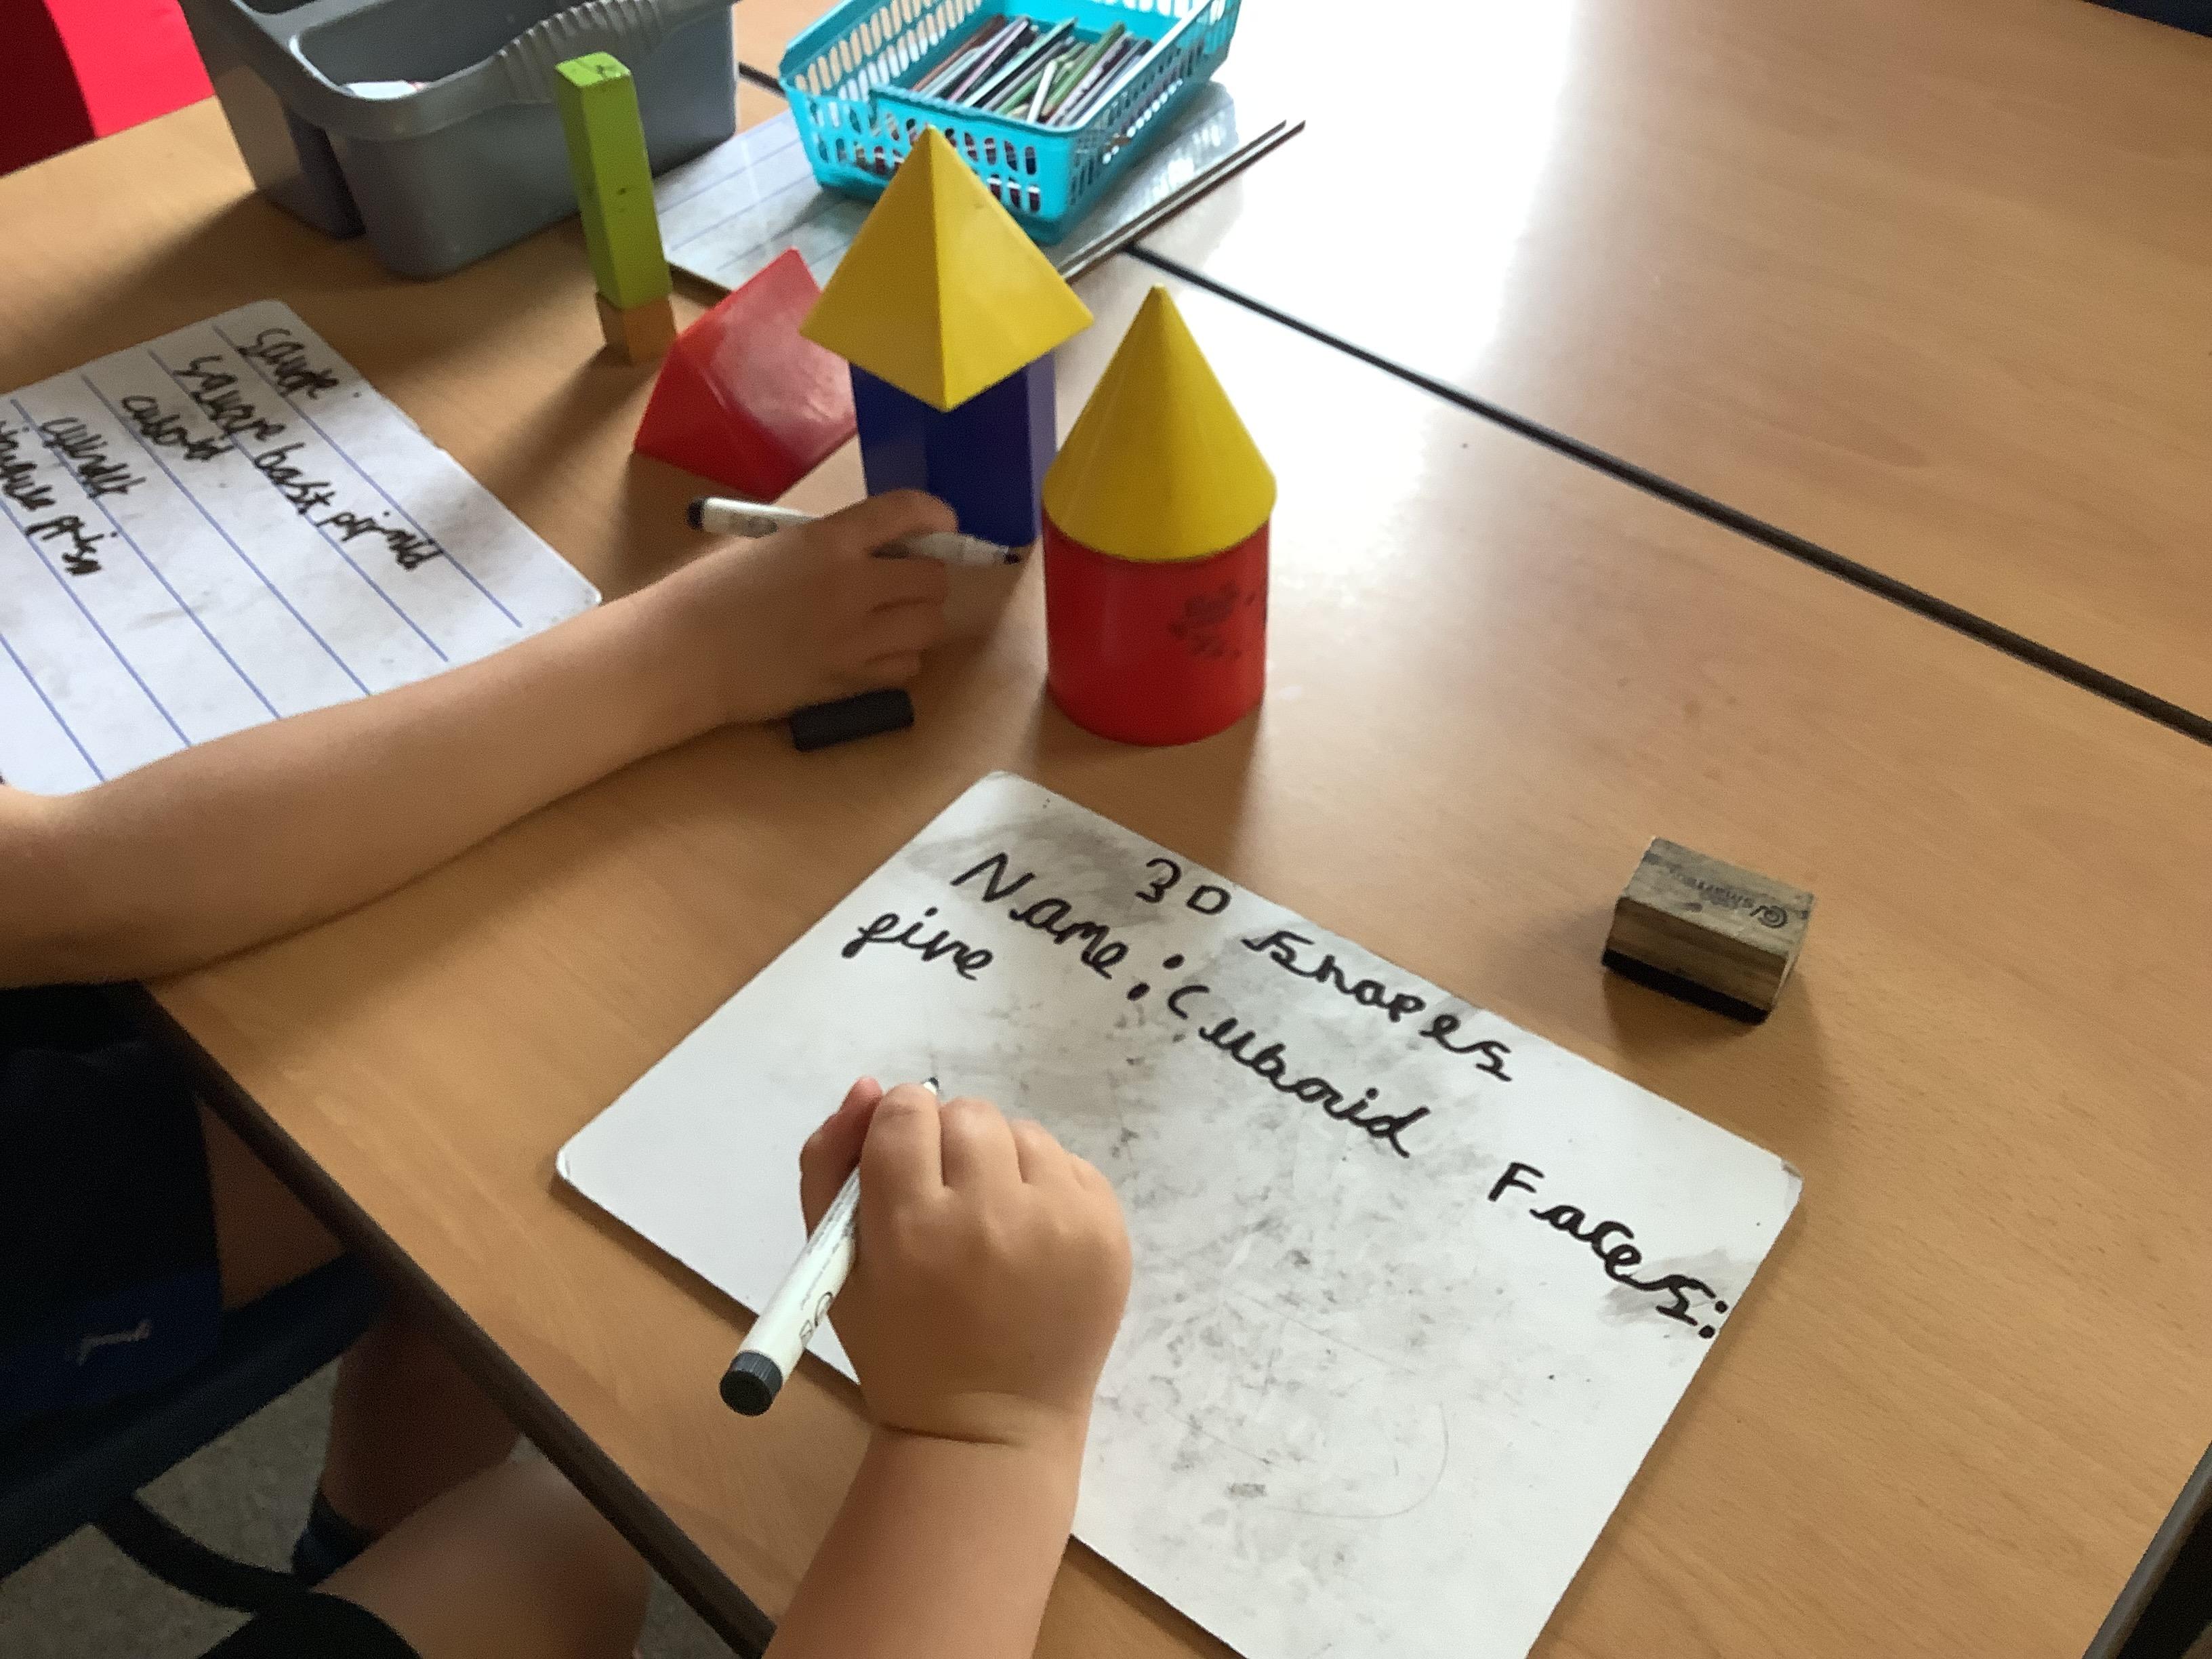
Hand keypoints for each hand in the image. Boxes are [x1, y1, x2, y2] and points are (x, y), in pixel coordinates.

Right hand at [645, 492, 954, 725]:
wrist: (681, 655)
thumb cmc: (709, 593)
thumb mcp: (771, 546)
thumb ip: (826, 546)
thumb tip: (871, 552)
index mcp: (828, 541)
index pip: (906, 513)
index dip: (935, 514)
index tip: (943, 522)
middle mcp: (852, 587)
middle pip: (933, 579)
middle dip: (925, 577)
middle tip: (904, 581)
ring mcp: (854, 640)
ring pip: (929, 627)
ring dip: (918, 619)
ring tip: (890, 619)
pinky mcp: (848, 682)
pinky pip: (906, 668)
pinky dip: (900, 659)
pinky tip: (874, 654)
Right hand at [800, 1080, 1131, 1457]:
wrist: (990, 1426)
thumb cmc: (900, 1345)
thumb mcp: (835, 1262)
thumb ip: (832, 1164)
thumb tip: (872, 1088)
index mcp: (913, 1227)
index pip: (905, 1113)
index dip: (898, 1132)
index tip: (903, 1167)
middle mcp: (992, 1216)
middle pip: (967, 1115)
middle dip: (949, 1146)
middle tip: (948, 1204)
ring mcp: (1060, 1223)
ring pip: (1022, 1134)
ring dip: (1000, 1164)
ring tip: (990, 1227)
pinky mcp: (1107, 1233)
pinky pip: (1070, 1164)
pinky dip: (1045, 1188)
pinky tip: (1030, 1240)